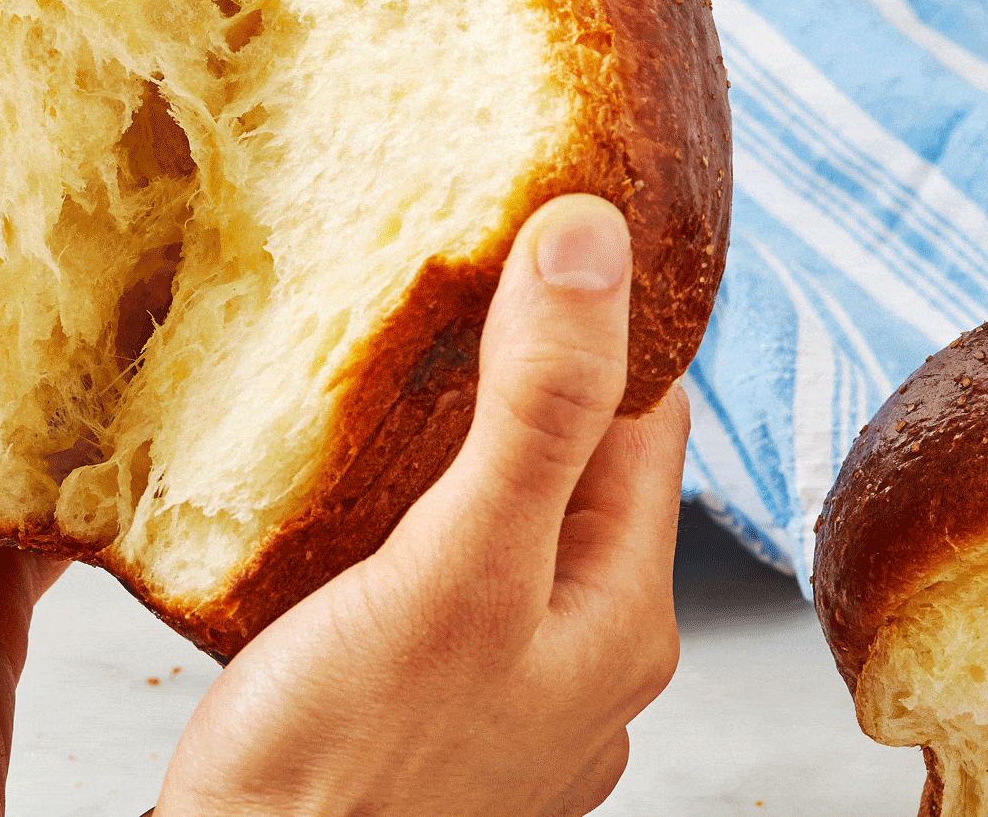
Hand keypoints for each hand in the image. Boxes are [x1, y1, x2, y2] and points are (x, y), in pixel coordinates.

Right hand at [154, 194, 688, 816]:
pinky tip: (340, 490)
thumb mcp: (456, 566)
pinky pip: (442, 571)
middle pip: (572, 463)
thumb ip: (534, 413)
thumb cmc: (339, 759)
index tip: (527, 229)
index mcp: (620, 613)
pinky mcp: (427, 696)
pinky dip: (405, 511)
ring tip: (377, 370)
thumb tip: (590, 243)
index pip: (648, 412)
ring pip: (500, 516)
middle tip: (433, 280)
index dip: (599, 312)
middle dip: (514, 370)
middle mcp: (581, 652)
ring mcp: (505, 683)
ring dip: (453, 440)